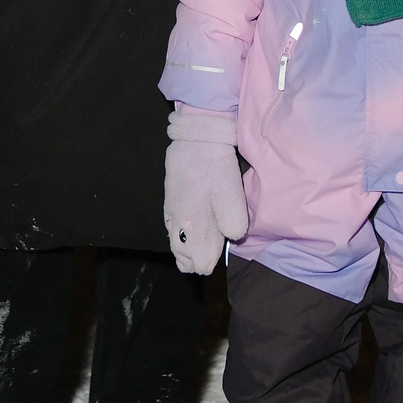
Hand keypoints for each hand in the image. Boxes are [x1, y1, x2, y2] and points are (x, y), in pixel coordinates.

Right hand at [163, 105, 247, 275]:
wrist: (197, 141)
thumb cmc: (216, 167)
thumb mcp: (231, 193)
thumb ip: (232, 220)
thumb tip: (232, 237)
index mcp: (192, 223)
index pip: (196, 259)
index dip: (207, 262)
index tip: (216, 258)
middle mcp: (177, 222)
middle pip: (182, 256)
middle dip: (195, 260)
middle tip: (209, 257)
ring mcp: (171, 212)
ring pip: (175, 243)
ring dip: (187, 249)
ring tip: (200, 249)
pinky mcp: (169, 203)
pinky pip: (171, 230)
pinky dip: (182, 237)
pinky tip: (190, 234)